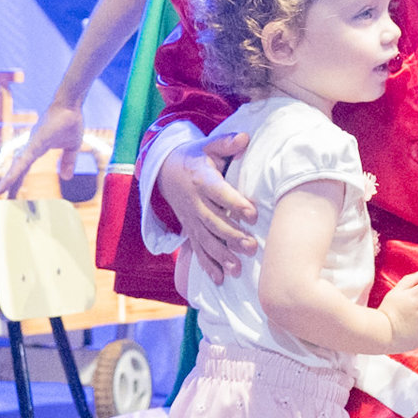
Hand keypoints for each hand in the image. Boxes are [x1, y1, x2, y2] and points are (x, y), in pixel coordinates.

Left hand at [0, 100, 84, 196]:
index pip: (24, 168)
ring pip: (18, 165)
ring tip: (0, 192)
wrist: (72, 104)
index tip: (12, 194)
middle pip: (18, 169)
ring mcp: (32, 144)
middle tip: (3, 199)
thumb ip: (68, 161)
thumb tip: (66, 178)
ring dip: (9, 179)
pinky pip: (25, 159)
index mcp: (37, 148)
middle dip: (11, 184)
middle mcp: (31, 146)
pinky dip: (16, 170)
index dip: (17, 180)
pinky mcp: (36, 142)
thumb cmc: (70, 120)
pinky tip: (10, 178)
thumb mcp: (72, 147)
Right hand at [157, 132, 256, 282]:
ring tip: (237, 269)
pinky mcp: (189, 230)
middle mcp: (194, 202)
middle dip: (232, 236)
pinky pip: (197, 250)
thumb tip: (246, 138)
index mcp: (200, 179)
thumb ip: (226, 143)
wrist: (164, 170)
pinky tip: (219, 279)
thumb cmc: (195, 157)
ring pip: (205, 240)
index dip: (235, 203)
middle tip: (252, 247)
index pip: (219, 193)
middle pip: (213, 222)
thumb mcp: (208, 146)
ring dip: (221, 256)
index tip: (253, 214)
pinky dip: (207, 266)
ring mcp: (190, 219)